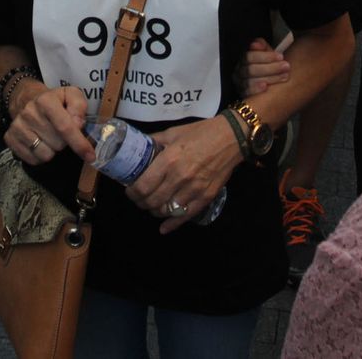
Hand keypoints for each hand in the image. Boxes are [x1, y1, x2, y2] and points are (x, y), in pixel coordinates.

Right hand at [5, 84, 92, 166]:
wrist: (26, 99)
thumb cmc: (54, 101)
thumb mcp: (71, 95)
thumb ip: (79, 106)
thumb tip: (78, 123)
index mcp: (45, 101)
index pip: (65, 127)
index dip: (79, 144)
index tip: (91, 156)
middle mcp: (29, 113)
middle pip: (58, 144)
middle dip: (65, 142)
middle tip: (62, 132)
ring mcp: (17, 127)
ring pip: (45, 155)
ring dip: (52, 150)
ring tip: (50, 137)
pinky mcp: (10, 138)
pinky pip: (32, 160)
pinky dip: (40, 156)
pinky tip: (40, 143)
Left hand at [127, 118, 241, 234]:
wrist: (231, 138)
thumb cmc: (201, 132)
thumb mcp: (173, 132)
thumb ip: (155, 141)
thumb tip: (138, 147)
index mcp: (169, 160)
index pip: (143, 186)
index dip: (133, 193)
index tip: (130, 191)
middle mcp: (179, 177)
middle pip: (153, 201)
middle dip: (141, 203)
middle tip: (139, 199)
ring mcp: (194, 189)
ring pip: (167, 210)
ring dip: (155, 211)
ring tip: (152, 206)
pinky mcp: (206, 197)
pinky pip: (186, 216)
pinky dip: (173, 224)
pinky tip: (164, 228)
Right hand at [235, 38, 289, 96]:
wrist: (270, 80)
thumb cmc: (269, 65)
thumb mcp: (267, 54)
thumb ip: (263, 47)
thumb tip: (258, 44)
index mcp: (244, 58)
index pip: (250, 56)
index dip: (265, 56)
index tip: (281, 57)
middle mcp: (239, 71)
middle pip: (251, 70)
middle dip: (271, 68)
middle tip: (286, 66)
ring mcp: (240, 83)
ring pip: (250, 81)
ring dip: (269, 78)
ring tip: (285, 76)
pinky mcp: (243, 95)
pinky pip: (248, 93)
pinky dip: (256, 89)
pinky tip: (266, 87)